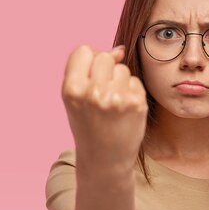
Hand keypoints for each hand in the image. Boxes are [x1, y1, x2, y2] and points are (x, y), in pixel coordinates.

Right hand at [61, 44, 147, 171]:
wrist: (105, 159)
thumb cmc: (88, 125)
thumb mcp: (75, 98)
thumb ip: (88, 70)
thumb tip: (118, 51)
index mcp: (72, 89)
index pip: (83, 50)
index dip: (87, 62)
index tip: (88, 79)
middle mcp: (94, 92)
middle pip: (104, 56)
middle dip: (104, 70)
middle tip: (102, 94)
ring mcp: (117, 98)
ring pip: (122, 68)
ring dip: (119, 82)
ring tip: (113, 104)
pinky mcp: (136, 103)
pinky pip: (135, 82)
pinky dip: (131, 92)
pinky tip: (124, 110)